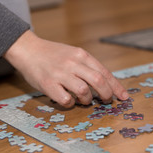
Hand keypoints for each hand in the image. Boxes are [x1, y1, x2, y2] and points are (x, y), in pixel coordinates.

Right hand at [4, 30, 128, 107]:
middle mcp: (73, 64)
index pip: (105, 73)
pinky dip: (71, 104)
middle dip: (106, 95)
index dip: (116, 87)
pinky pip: (66, 100)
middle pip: (98, 82)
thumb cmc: (52, 55)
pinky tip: (68, 100)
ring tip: (84, 100)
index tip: (124, 97)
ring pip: (84, 92)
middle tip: (106, 101)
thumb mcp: (73, 54)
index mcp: (82, 55)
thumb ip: (87, 66)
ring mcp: (60, 74)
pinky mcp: (48, 84)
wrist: (28, 49)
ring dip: (87, 100)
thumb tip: (105, 84)